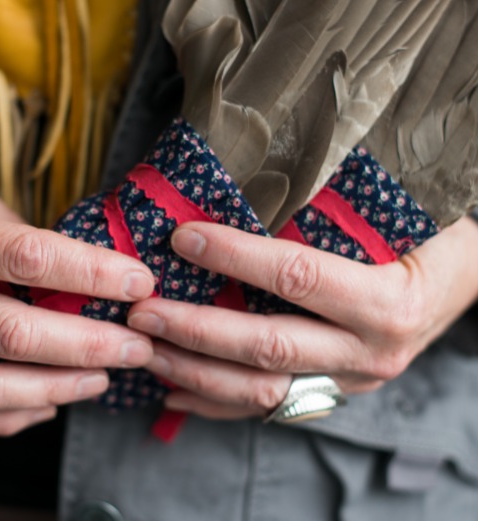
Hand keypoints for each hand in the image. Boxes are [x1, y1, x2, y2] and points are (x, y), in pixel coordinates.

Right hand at [0, 151, 154, 434]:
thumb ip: (22, 237)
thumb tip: (88, 273)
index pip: (28, 259)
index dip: (94, 273)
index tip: (140, 282)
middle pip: (14, 335)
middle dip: (90, 346)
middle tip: (138, 345)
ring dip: (58, 389)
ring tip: (104, 378)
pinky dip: (15, 414)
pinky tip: (52, 401)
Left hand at [127, 217, 477, 419]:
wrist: (464, 284)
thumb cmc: (431, 238)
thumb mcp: (399, 215)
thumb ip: (336, 206)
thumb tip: (256, 173)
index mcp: (387, 301)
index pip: (297, 277)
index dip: (236, 257)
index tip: (183, 238)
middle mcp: (368, 352)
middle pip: (268, 346)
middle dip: (197, 330)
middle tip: (142, 311)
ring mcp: (349, 381)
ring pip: (261, 389)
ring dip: (196, 372)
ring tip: (146, 351)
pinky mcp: (332, 393)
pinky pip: (268, 407)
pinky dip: (218, 402)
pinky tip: (176, 390)